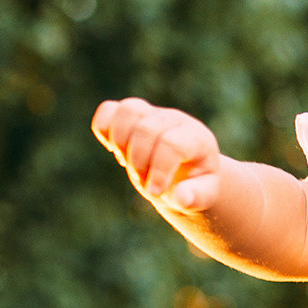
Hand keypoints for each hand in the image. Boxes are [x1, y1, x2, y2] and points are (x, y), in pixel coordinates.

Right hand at [92, 98, 224, 211]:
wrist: (188, 173)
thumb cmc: (195, 185)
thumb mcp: (203, 196)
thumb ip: (195, 197)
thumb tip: (181, 197)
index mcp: (198, 139)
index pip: (172, 144)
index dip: (158, 170)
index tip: (155, 192)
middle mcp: (176, 120)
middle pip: (146, 128)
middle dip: (138, 161)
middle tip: (142, 180)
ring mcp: (153, 113)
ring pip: (128, 109)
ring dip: (120, 142)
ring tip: (127, 162)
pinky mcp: (133, 115)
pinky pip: (108, 109)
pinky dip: (103, 129)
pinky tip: (115, 150)